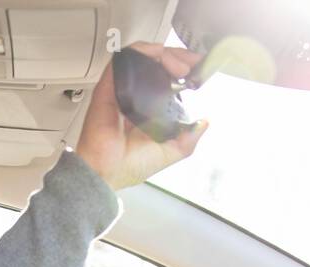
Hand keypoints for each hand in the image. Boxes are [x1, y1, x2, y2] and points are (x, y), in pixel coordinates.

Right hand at [75, 42, 209, 190]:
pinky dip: (141, 51)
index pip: (166, 77)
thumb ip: (187, 139)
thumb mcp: (168, 153)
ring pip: (141, 56)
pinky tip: (156, 55)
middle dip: (178, 56)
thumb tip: (203, 124)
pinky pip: (123, 60)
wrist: (106, 172)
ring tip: (177, 65)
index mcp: (148, 108)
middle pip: (157, 62)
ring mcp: (120, 90)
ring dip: (163, 52)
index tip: (198, 69)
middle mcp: (134, 96)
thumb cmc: (128, 166)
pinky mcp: (107, 87)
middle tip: (190, 66)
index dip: (183, 68)